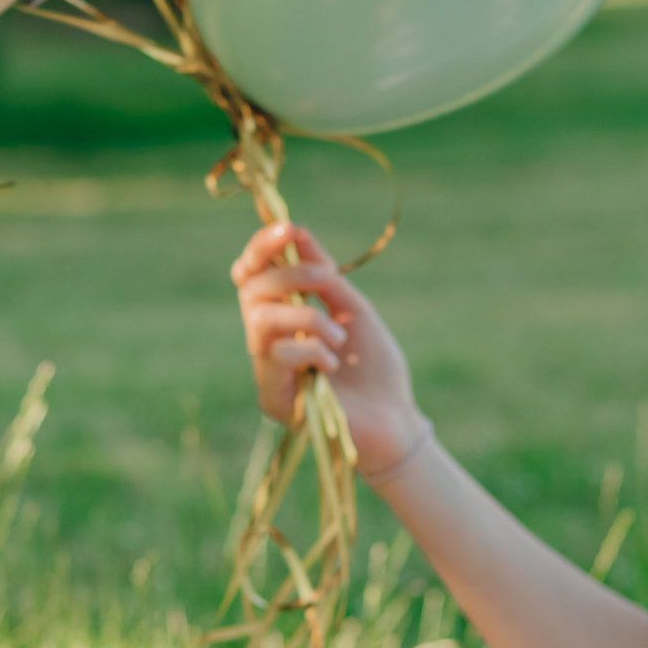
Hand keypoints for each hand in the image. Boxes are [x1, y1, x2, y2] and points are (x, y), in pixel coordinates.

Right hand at [231, 223, 427, 477]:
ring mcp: (267, 370)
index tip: (288, 228)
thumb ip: (324, 276)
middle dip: (290, 275)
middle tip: (329, 279)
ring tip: (339, 338)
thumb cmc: (375, 368)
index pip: (252, 275)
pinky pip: (276, 356)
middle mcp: (267, 341)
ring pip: (260, 321)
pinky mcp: (272, 399)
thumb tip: (296, 231)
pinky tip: (334, 366)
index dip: (262, 249)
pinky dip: (311, 351)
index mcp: (282, 317)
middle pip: (250, 290)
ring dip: (307, 318)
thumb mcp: (353, 310)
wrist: (396, 420)